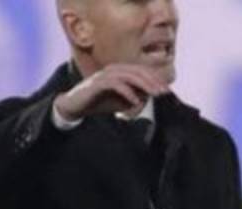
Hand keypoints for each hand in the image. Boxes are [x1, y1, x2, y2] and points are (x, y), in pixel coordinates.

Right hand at [54, 63, 169, 120]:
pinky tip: (135, 101)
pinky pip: (115, 84)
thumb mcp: (122, 101)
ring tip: (153, 95)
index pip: (142, 71)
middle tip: (163, 93)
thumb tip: (150, 95)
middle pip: (138, 71)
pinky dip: (127, 92)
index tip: (166, 91)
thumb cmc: (100, 103)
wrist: (76, 106)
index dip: (155, 80)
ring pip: (128, 75)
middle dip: (152, 81)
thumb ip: (136, 96)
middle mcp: (113, 69)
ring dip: (143, 85)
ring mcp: (104, 74)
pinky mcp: (97, 83)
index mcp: (120, 71)